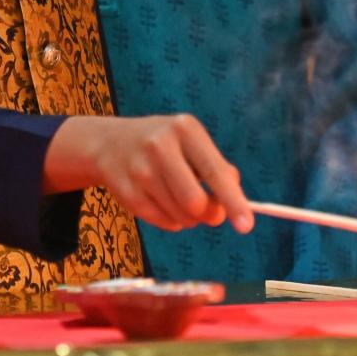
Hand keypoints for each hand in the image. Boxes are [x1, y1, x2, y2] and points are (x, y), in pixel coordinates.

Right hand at [44, 114, 254, 232]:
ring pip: (180, 216)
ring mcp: (139, 170)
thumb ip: (217, 168)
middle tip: (209, 211)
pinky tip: (162, 201)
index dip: (233, 201)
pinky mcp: (126, 192)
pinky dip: (171, 220)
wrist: (109, 142)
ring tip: (179, 198)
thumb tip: (232, 203)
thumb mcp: (191, 142)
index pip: (215, 172)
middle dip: (208, 214)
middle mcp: (159, 146)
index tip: (247, 226)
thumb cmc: (164, 146)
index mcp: (184, 129)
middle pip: (195, 202)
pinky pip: (163, 222)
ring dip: (189, 217)